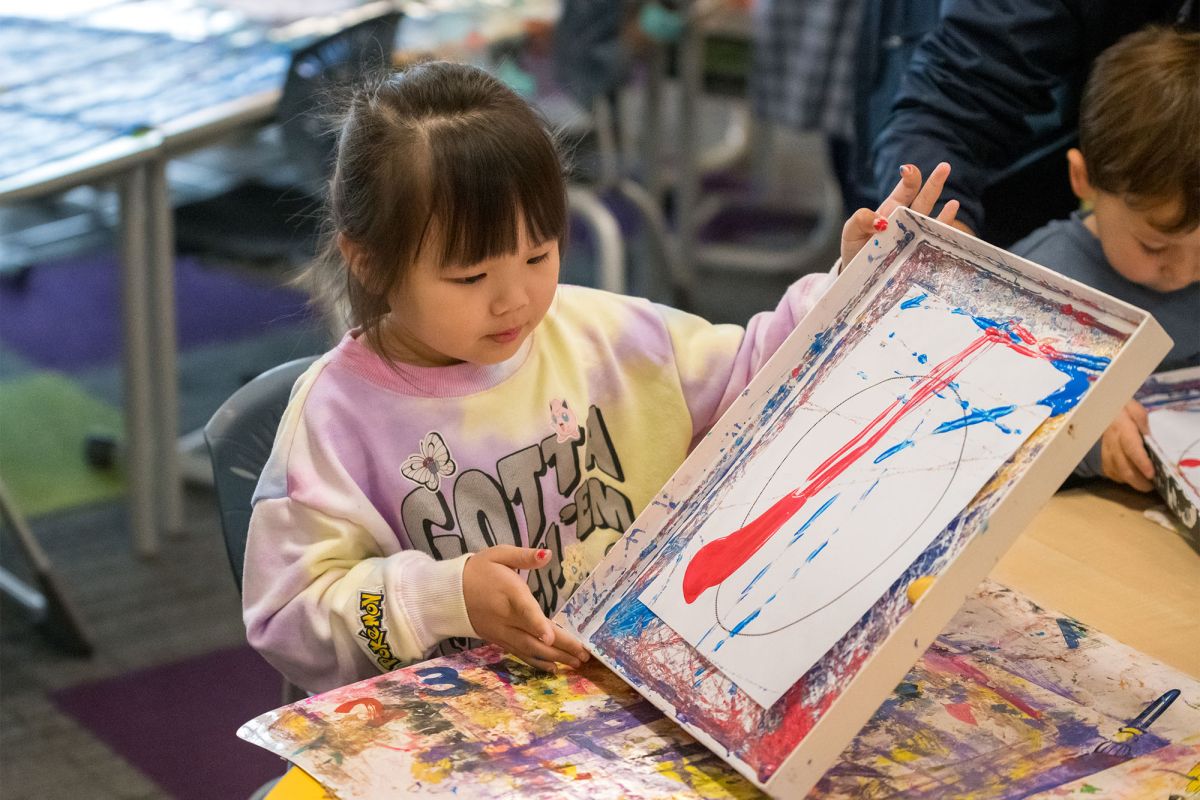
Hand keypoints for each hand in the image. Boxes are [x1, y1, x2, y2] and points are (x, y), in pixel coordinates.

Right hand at [462, 545, 589, 670]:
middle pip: (534, 636)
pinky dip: (537, 662)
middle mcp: (505, 618)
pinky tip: (554, 667)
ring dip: (554, 657)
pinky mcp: (498, 640)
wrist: (449, 593)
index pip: (524, 611)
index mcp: (508, 594)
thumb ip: (524, 556)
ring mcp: (502, 632)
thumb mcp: (498, 555)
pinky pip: (520, 653)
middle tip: (584, 655)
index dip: (537, 624)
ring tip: (576, 663)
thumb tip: (548, 554)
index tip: (550, 636)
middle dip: (560, 647)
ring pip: (529, 649)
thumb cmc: (477, 570)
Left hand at [840, 162, 961, 265]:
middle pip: (922, 198)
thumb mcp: (851, 234)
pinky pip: (934, 236)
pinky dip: (944, 222)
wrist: (858, 278)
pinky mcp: (919, 251)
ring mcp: (915, 235)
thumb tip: (879, 219)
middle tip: (944, 166)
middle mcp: (906, 220)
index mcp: (890, 210)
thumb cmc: (856, 252)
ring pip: (930, 214)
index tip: (908, 169)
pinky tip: (952, 208)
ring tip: (952, 187)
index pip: (903, 191)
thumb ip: (859, 221)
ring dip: (941, 202)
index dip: (908, 178)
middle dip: (933, 183)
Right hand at [1099, 400, 1154, 490]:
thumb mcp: (1131, 406)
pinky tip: (1134, 478)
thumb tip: (1148, 433)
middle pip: (1123, 467)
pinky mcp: (1103, 460)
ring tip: (1147, 485)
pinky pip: (1113, 474)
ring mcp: (1105, 452)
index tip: (1151, 474)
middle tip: (1153, 486)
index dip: (1141, 462)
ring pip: (1118, 473)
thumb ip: (1140, 416)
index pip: (1130, 447)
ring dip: (1134, 482)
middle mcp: (1111, 442)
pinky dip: (1125, 479)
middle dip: (1139, 480)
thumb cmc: (1120, 410)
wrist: (1099, 413)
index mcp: (1120, 428)